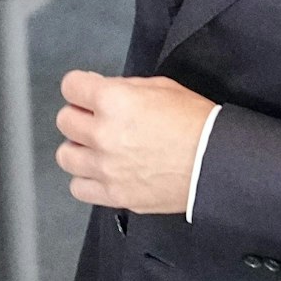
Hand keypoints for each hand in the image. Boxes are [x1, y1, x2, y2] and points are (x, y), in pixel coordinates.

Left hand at [53, 70, 214, 214]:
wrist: (215, 162)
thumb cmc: (196, 123)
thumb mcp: (161, 86)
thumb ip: (124, 88)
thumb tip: (103, 91)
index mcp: (114, 100)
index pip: (70, 86)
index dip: (80, 86)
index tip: (86, 91)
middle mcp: (104, 133)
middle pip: (64, 120)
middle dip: (80, 115)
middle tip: (95, 118)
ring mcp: (106, 167)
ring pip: (65, 155)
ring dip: (79, 148)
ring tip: (95, 147)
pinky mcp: (115, 194)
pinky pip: (79, 187)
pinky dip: (86, 179)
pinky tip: (101, 172)